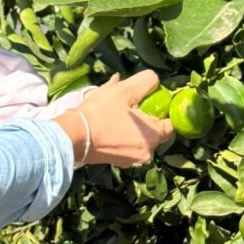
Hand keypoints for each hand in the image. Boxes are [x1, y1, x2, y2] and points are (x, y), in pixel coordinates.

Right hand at [53, 70, 173, 167]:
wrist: (71, 137)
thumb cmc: (100, 113)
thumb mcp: (125, 90)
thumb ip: (146, 81)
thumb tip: (154, 81)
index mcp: (153, 137)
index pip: (171, 124)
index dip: (164, 110)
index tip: (153, 100)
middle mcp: (146, 153)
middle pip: (155, 131)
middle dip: (146, 117)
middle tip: (131, 104)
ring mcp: (131, 161)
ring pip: (140, 137)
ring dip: (133, 125)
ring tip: (117, 112)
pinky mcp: (117, 162)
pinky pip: (127, 144)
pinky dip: (122, 134)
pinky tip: (109, 123)